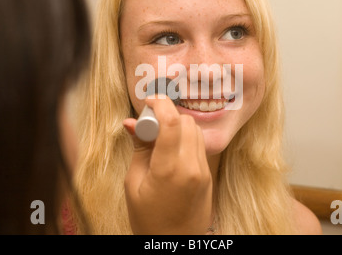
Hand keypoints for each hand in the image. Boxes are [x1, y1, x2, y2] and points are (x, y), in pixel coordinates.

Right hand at [123, 95, 211, 234]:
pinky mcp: (208, 175)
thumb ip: (139, 149)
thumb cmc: (148, 219)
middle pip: (186, 121)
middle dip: (167, 115)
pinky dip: (185, 138)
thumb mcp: (133, 184)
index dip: (160, 104)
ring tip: (160, 139)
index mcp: (169, 170)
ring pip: (195, 130)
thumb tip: (133, 121)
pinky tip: (171, 150)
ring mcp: (203, 171)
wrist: (174, 243)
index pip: (172, 123)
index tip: (149, 101)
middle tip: (150, 126)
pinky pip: (199, 145)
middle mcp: (192, 167)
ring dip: (178, 126)